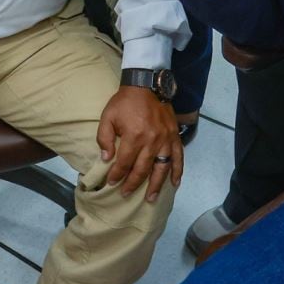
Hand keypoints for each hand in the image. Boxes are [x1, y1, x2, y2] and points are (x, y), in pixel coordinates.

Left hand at [98, 85, 182, 201]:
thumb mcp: (108, 116)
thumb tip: (107, 159)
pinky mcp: (174, 136)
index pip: (124, 163)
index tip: (111, 183)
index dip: (117, 174)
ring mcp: (166, 140)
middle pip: (142, 169)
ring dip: (157, 185)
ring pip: (162, 168)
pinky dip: (177, 171)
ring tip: (151, 198)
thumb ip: (104, 138)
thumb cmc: (124, 102)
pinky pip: (178, 157)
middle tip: (126, 194)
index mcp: (134, 136)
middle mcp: (152, 141)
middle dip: (133, 184)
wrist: (146, 85)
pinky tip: (175, 183)